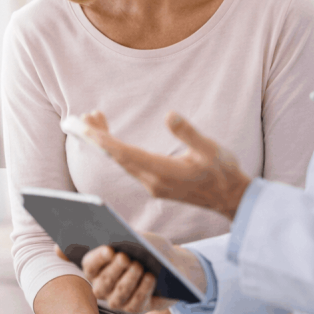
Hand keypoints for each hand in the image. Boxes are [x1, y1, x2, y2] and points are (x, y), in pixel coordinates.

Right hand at [80, 246, 155, 313]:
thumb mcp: (133, 244)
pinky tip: (150, 277)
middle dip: (115, 269)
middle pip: (105, 281)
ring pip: (120, 293)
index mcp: (94, 270)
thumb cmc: (139, 252)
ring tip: (137, 266)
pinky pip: (136, 302)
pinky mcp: (133, 308)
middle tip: (124, 257)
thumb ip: (127, 243)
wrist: (158, 270)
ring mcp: (116, 300)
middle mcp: (101, 288)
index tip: (109, 250)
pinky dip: (143, 288)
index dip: (99, 258)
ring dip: (129, 279)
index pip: (90, 266)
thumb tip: (128, 245)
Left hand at [81, 111, 250, 219]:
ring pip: (121, 161)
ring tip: (94, 118)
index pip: (125, 154)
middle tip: (82, 116)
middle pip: (117, 157)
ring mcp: (152, 184)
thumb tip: (170, 115)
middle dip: (97, 137)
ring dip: (105, 141)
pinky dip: (116, 149)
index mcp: (163, 172)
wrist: (231, 198)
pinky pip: (128, 165)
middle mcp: (152, 181)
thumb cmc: (224, 172)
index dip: (103, 140)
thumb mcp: (210, 149)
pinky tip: (111, 138)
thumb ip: (189, 133)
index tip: (85, 128)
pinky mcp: (155, 184)